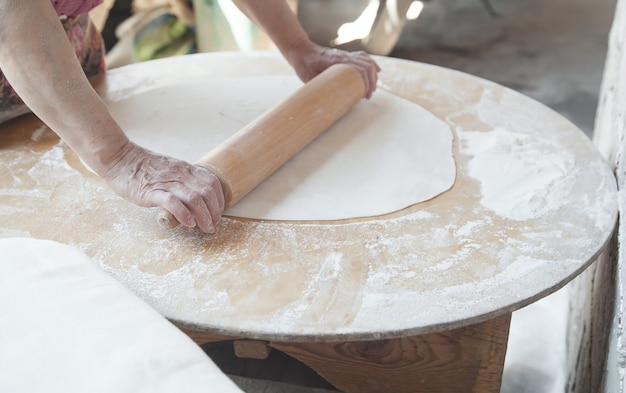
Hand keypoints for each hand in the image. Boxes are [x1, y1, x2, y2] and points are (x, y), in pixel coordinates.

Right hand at [102, 142, 224, 232]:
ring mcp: (166, 182)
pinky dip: (184, 214)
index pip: (211, 182)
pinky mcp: (151, 191)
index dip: (219, 199)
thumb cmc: (143, 168)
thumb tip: (196, 200)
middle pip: (207, 192)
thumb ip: (183, 181)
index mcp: (185, 168)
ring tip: (207, 228)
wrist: (119, 158)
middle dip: (215, 212)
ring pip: (194, 198)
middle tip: (215, 226)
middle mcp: (179, 174)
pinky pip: (173, 202)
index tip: (218, 213)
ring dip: (204, 216)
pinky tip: (188, 224)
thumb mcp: (169, 170)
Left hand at [286, 43, 380, 98]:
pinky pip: (363, 57)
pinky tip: (376, 71)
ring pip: (367, 61)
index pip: (359, 70)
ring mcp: (345, 54)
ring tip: (372, 88)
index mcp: (336, 62)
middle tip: (368, 95)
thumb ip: (318, 87)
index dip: (365, 83)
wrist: (302, 50)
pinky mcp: (345, 55)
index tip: (365, 95)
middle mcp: (344, 56)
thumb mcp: (308, 77)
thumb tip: (324, 103)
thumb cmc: (304, 64)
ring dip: (373, 75)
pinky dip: (371, 64)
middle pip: (366, 66)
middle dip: (371, 82)